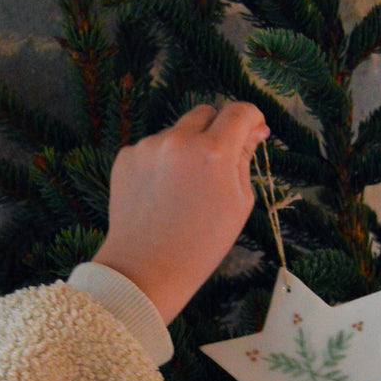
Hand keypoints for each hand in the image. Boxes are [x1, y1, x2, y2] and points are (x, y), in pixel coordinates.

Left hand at [92, 102, 269, 323]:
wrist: (147, 269)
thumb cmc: (202, 244)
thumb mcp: (238, 204)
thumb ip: (245, 159)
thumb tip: (254, 130)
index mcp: (213, 152)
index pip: (239, 111)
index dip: (251, 118)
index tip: (253, 129)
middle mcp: (179, 140)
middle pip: (206, 113)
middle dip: (217, 130)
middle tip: (218, 164)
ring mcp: (148, 147)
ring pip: (177, 132)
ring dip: (187, 149)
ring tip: (184, 190)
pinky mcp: (126, 157)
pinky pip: (153, 149)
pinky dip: (162, 163)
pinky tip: (162, 194)